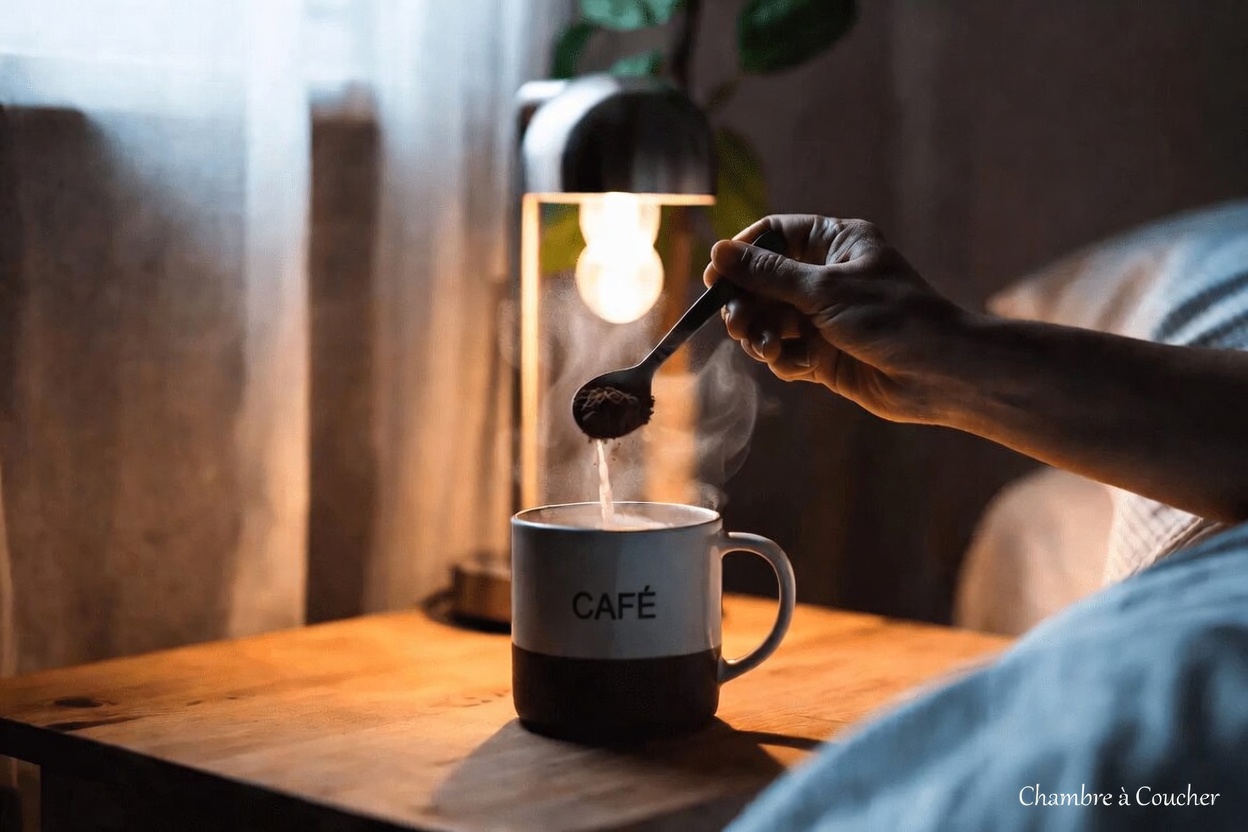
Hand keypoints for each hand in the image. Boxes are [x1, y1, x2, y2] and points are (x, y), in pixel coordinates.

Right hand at [704, 215, 971, 423]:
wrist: (938, 374)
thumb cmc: (893, 317)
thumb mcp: (825, 289)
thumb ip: (768, 274)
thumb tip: (719, 251)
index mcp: (835, 244)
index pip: (775, 235)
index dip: (742, 254)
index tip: (717, 276)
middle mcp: (827, 277)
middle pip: (763, 282)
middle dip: (746, 303)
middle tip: (736, 322)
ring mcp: (824, 317)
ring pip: (769, 320)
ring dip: (759, 334)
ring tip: (764, 348)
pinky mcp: (824, 354)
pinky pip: (785, 352)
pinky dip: (781, 358)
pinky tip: (790, 364)